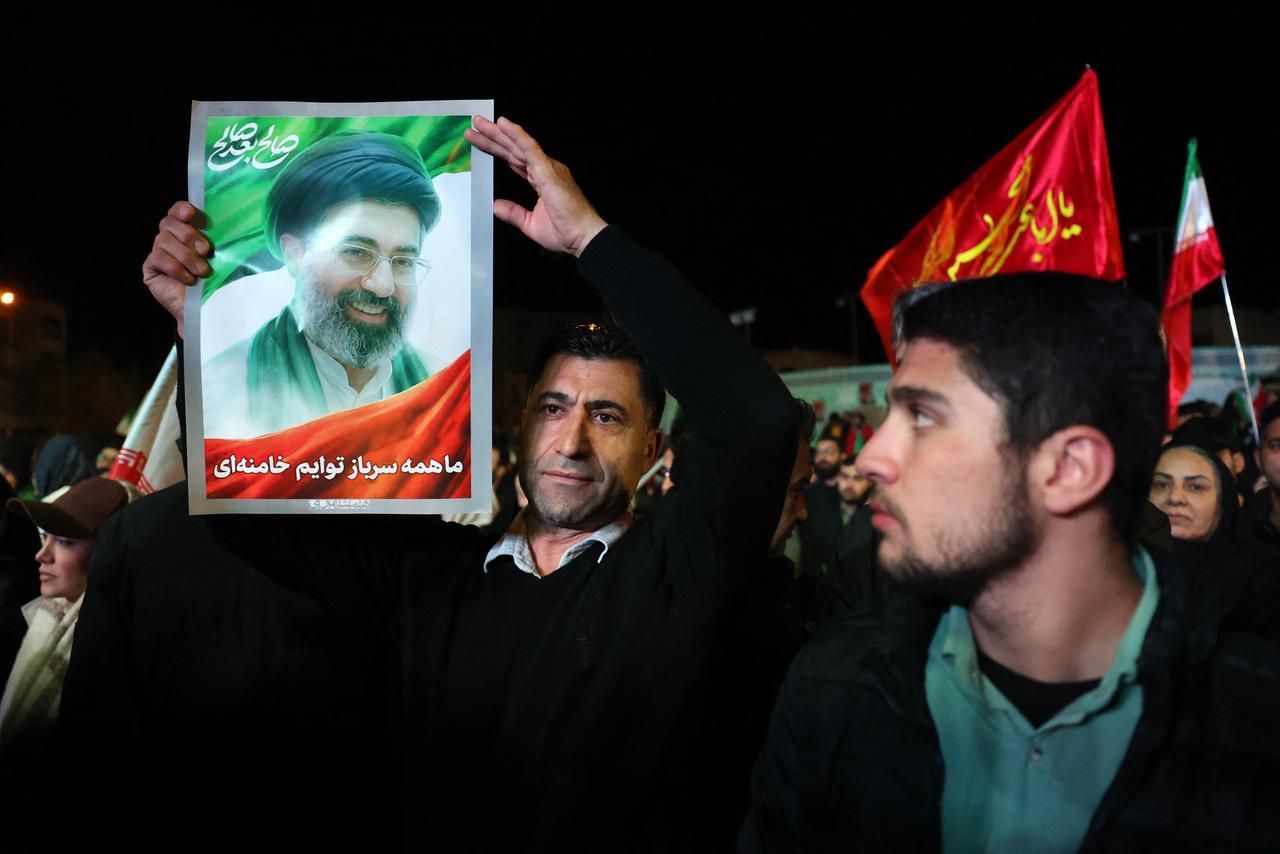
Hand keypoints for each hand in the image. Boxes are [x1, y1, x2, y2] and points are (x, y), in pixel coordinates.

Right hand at [142, 201, 211, 337]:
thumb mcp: (221, 258)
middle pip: (168, 223)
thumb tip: (229, 223)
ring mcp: (158, 253)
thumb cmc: (217, 283)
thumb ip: (217, 241)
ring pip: (163, 239)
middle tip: (206, 251)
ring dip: (186, 256)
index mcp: (186, 232)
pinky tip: (188, 279)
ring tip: (202, 271)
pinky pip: (157, 257)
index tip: (191, 214)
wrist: (208, 310)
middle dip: (188, 235)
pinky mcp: (150, 268)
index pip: (177, 212)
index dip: (181, 209)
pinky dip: (175, 267)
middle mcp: (170, 240)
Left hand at [464, 117, 606, 256]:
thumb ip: (513, 213)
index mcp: (541, 180)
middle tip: (475, 125)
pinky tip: (503, 125)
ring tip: (479, 122)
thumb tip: (496, 206)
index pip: (513, 161)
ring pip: (518, 145)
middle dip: (493, 137)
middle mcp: (544, 169)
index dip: (497, 150)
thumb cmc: (565, 231)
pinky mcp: (548, 170)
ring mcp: (547, 168)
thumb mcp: (530, 223)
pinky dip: (517, 135)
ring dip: (498, 133)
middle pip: (513, 150)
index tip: (480, 142)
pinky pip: (530, 148)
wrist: (582, 237)